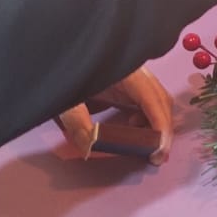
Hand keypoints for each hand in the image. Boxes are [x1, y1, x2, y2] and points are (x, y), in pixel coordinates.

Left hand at [57, 67, 173, 164]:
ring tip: (140, 141)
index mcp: (122, 71)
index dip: (161, 125)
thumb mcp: (64, 97)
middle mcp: (132, 71)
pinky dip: (146, 118)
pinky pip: (145, 101)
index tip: (160, 150)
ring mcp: (130, 76)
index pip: (152, 98)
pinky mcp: (125, 83)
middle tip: (155, 156)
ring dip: (155, 123)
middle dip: (162, 129)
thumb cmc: (59, 71)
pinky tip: (131, 126)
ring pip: (156, 100)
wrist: (54, 60)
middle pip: (160, 99)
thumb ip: (77, 122)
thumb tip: (90, 148)